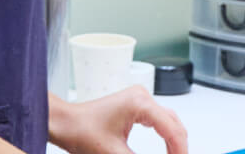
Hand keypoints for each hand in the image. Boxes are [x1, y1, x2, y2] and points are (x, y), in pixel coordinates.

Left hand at [52, 86, 188, 153]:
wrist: (64, 123)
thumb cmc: (81, 132)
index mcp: (140, 103)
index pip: (172, 130)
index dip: (180, 151)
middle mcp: (142, 96)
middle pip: (174, 124)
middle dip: (178, 147)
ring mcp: (139, 99)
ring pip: (168, 122)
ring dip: (173, 142)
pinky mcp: (135, 105)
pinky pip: (158, 120)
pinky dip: (164, 136)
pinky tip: (167, 149)